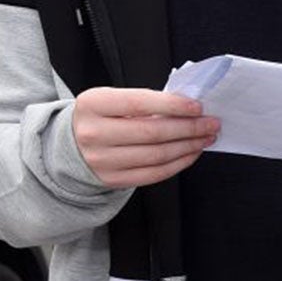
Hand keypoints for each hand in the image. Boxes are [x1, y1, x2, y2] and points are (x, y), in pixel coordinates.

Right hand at [71, 86, 217, 187]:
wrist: (70, 145)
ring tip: (206, 137)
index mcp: (92, 105)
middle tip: (211, 123)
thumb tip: (187, 108)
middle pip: (152, 132)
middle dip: (189, 128)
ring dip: (189, 146)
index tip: (197, 106)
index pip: (139, 103)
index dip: (172, 105)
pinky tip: (192, 152)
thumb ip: (143, 102)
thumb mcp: (111, 100)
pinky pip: (155, 173)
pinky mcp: (113, 179)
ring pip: (157, 155)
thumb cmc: (100, 117)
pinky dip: (179, 162)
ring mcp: (102, 160)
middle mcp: (94, 133)